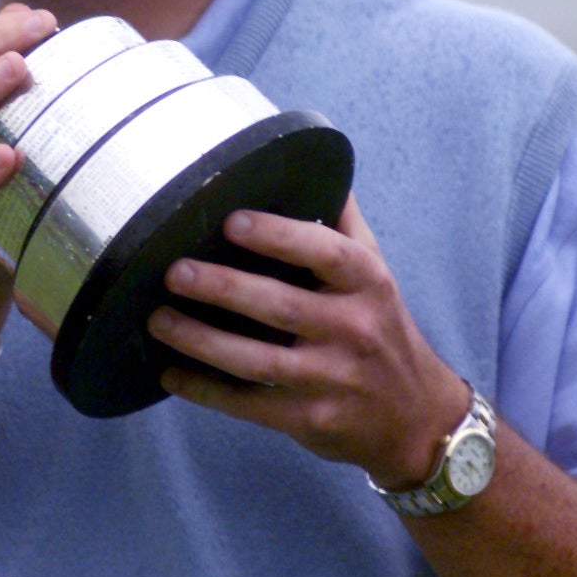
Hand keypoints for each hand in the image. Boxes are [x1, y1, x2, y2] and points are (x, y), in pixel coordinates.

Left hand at [147, 195, 469, 487]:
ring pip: (258, 361)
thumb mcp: (377, 271)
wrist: (417, 418)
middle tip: (174, 273)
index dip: (278, 236)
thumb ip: (342, 222)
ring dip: (202, 341)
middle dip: (223, 288)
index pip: (325, 252)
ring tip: (158, 320)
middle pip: (281, 306)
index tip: (231, 221)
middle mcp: (354, 329)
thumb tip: (309, 156)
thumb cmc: (380, 327)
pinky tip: (169, 373)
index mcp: (367, 282)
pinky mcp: (311, 419)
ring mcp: (332, 379)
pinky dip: (206, 390)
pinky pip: (250, 405)